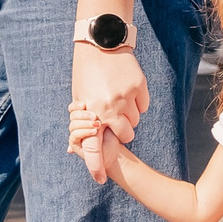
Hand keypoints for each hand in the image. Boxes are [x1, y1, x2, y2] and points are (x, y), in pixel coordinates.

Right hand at [66, 102, 109, 173]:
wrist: (114, 150)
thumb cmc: (112, 133)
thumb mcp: (107, 119)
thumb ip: (98, 110)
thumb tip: (91, 100)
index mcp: (82, 115)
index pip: (73, 108)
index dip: (76, 105)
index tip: (84, 104)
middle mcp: (77, 124)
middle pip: (73, 115)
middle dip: (83, 115)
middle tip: (95, 116)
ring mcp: (74, 134)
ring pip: (73, 125)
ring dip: (85, 123)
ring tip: (98, 124)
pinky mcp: (74, 144)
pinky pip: (74, 136)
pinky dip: (84, 132)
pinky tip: (94, 131)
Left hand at [71, 40, 147, 185]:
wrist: (101, 42)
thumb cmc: (86, 72)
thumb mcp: (80, 97)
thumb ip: (85, 120)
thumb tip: (79, 144)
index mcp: (92, 111)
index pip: (94, 145)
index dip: (96, 164)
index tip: (99, 179)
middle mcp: (111, 107)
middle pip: (126, 135)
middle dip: (121, 131)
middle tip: (114, 120)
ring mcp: (127, 97)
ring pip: (135, 121)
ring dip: (128, 116)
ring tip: (118, 99)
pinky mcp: (140, 87)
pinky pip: (143, 106)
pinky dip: (137, 103)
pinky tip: (127, 90)